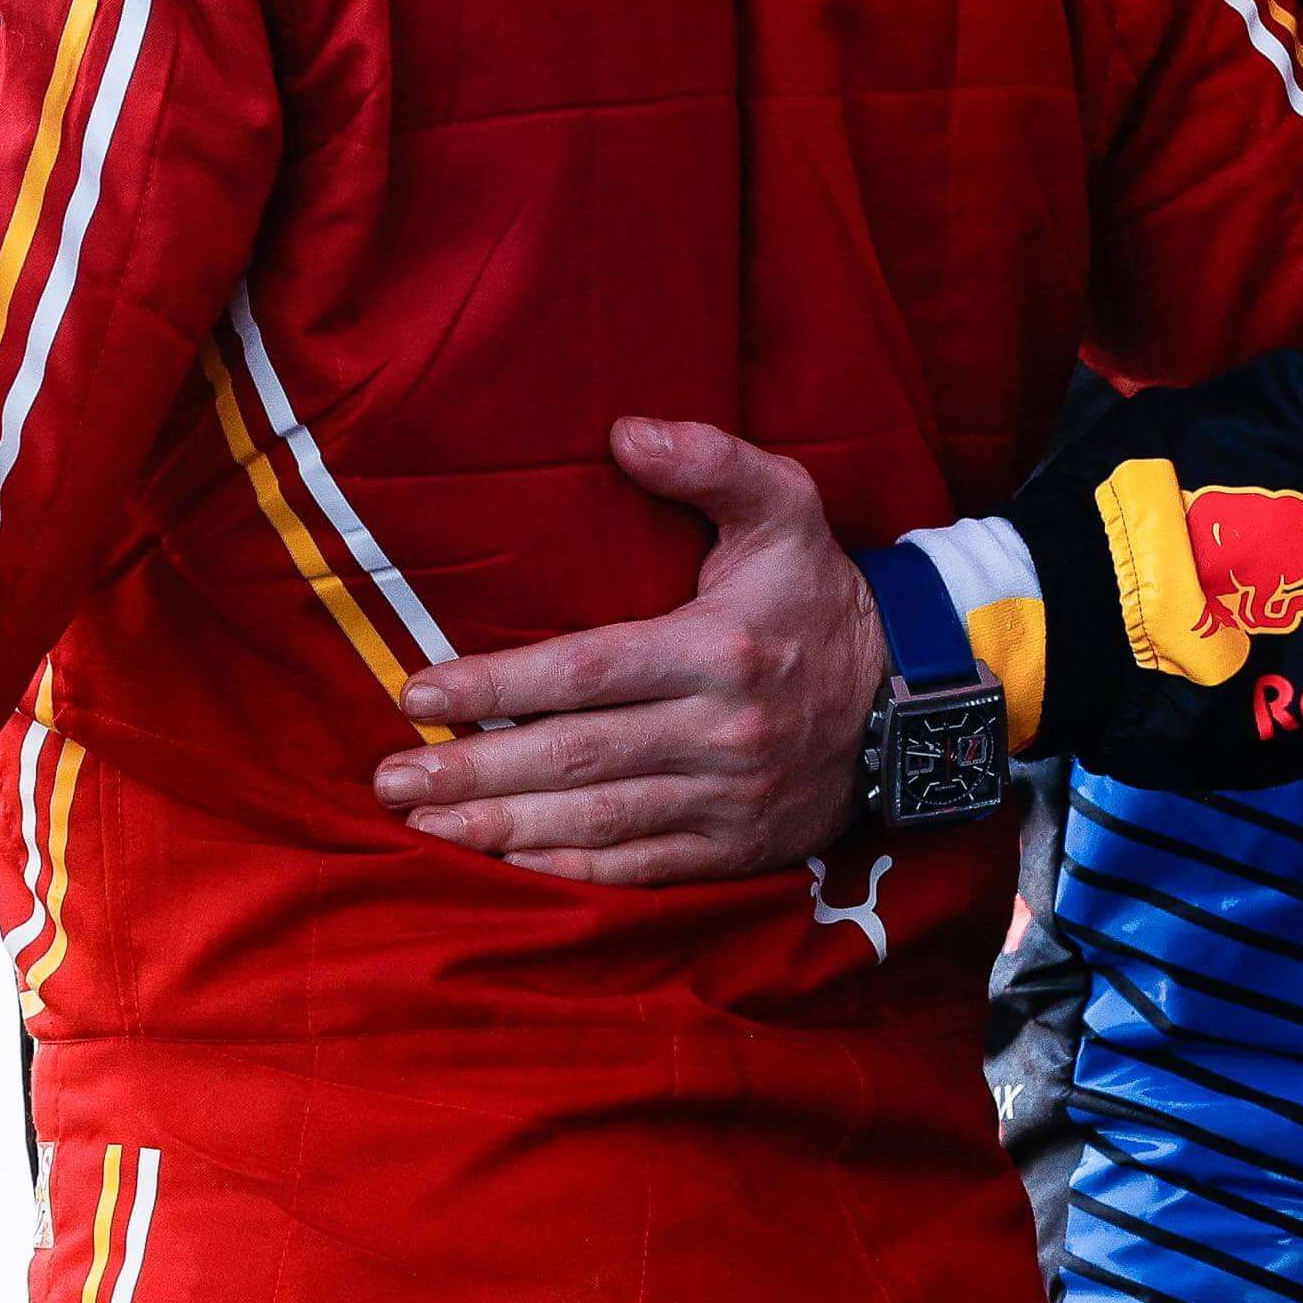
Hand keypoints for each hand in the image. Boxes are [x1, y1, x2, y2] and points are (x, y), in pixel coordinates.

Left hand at [367, 420, 880, 882]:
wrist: (912, 698)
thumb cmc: (818, 593)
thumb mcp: (785, 504)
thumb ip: (710, 461)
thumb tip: (624, 432)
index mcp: (720, 647)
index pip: (587, 671)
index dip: (497, 685)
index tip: (418, 692)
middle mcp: (721, 731)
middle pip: (577, 756)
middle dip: (475, 769)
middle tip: (391, 775)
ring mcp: (729, 798)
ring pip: (598, 820)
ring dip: (503, 827)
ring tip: (421, 823)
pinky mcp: (736, 848)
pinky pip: (640, 868)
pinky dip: (568, 870)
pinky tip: (503, 863)